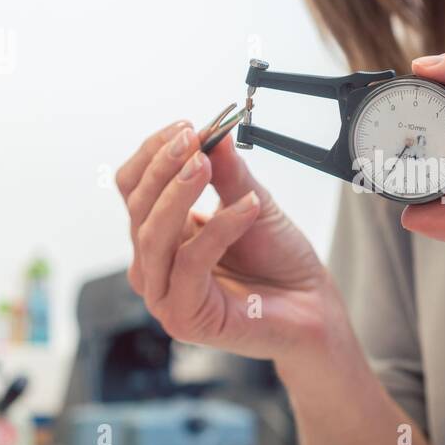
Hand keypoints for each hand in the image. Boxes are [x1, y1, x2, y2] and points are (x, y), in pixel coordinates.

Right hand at [117, 120, 335, 360]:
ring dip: (179, 194)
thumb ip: (229, 172)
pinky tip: (248, 207)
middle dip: (163, 168)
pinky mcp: (184, 317)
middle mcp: (154, 265)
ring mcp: (165, 294)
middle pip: (137, 208)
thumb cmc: (279, 260)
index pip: (133, 187)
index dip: (152, 154)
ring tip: (207, 165)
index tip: (185, 127)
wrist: (311, 305)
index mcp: (161, 235)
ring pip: (154, 235)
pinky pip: (190, 264)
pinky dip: (219, 229)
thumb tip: (213, 131)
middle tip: (192, 140)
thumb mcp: (252, 202)